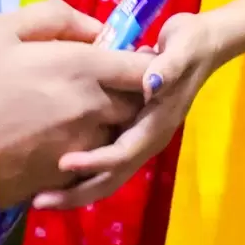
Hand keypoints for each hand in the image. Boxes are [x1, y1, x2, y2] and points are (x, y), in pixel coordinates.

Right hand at [0, 0, 148, 207]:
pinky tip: (66, 134)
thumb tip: (94, 29)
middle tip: (109, 80)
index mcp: (82, 68)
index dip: (146, 60)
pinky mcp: (72, 175)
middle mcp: (94, 108)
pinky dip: (95, 145)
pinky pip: (100, 157)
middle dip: (133, 89)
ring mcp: (85, 146)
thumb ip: (55, 17)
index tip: (132, 55)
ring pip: (122, 130)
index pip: (145, 67)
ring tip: (84, 108)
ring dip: (115, 117)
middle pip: (139, 100)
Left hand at [32, 10, 223, 210]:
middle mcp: (148, 138)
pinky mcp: (131, 133)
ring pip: (108, 176)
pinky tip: (54, 177)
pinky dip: (82, 174)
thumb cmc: (190, 43)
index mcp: (158, 122)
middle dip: (78, 192)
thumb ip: (168, 66)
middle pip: (113, 176)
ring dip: (76, 190)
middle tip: (40, 200)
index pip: (125, 152)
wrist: (203, 46)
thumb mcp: (183, 47)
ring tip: (41, 198)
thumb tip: (151, 83)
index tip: (63, 163)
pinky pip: (106, 164)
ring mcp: (140, 138)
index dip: (95, 161)